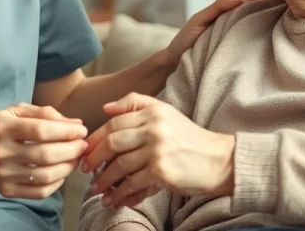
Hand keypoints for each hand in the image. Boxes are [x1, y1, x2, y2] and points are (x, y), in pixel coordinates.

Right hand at [0, 103, 88, 199]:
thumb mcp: (14, 110)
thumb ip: (45, 113)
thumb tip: (76, 124)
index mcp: (4, 127)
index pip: (41, 131)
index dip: (66, 132)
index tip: (82, 130)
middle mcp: (2, 152)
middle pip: (45, 155)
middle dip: (72, 150)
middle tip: (84, 145)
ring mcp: (3, 174)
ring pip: (45, 176)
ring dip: (68, 167)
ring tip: (77, 158)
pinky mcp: (5, 190)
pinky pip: (39, 192)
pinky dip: (57, 183)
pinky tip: (62, 172)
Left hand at [79, 93, 234, 208]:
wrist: (218, 160)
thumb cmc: (189, 138)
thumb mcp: (165, 113)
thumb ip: (135, 104)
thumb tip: (105, 108)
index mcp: (152, 112)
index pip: (114, 123)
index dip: (96, 138)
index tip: (86, 151)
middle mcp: (154, 129)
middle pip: (112, 143)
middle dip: (94, 159)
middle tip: (86, 170)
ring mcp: (157, 150)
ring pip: (119, 166)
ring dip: (105, 180)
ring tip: (98, 189)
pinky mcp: (161, 172)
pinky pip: (132, 184)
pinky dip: (121, 194)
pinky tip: (115, 200)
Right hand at [165, 0, 264, 64]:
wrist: (173, 63)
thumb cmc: (196, 59)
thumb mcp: (219, 48)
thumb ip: (232, 39)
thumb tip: (256, 39)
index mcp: (219, 21)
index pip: (240, 5)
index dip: (255, 2)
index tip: (272, 4)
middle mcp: (212, 14)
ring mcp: (204, 15)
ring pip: (228, 0)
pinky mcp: (198, 18)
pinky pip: (216, 7)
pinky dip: (230, 3)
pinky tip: (242, 2)